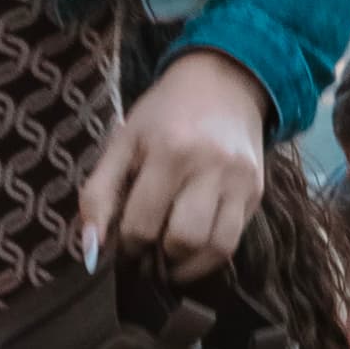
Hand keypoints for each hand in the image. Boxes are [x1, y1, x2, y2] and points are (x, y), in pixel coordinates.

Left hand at [81, 47, 268, 276]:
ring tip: (169, 257)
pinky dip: (209, 255)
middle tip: (147, 252)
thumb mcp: (122, 143)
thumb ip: (98, 196)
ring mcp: (239, 181)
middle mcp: (210, 166)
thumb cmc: (163, 116)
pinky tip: (192, 246)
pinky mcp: (257, 192)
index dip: (127, 245)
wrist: (224, 84)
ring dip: (187, 265)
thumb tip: (92, 254)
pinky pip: (234, 241)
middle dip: (159, 257)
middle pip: (183, 241)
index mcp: (169, 151)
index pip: (142, 224)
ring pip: (216, 249)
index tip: (124, 243)